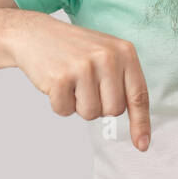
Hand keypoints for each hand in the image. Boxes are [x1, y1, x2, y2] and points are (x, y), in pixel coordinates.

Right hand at [10, 13, 151, 151]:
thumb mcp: (107, 53)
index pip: (139, 95)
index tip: (142, 144)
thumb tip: (137, 123)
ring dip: (78, 105)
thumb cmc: (74, 49)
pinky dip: (59, 103)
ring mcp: (84, 67)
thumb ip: (123, 81)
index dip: (140, 123)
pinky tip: (56, 82)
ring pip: (90, 114)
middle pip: (114, 111)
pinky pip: (65, 111)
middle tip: (86, 86)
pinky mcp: (60, 78)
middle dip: (99, 106)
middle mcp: (108, 57)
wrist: (35, 34)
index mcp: (125, 52)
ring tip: (71, 82)